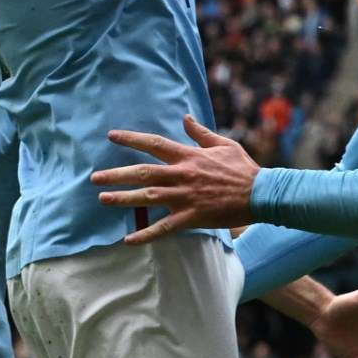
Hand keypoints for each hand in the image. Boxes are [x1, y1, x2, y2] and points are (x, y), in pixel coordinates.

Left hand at [91, 115, 258, 244]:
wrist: (261, 193)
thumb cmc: (243, 168)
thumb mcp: (223, 144)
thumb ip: (200, 133)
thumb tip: (185, 117)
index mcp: (188, 156)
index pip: (153, 144)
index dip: (131, 139)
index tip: (111, 136)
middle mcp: (182, 175)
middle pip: (142, 173)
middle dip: (116, 175)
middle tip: (95, 179)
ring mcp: (185, 197)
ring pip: (148, 197)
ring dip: (123, 198)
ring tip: (103, 200)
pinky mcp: (192, 217)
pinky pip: (164, 228)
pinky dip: (145, 235)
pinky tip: (128, 240)